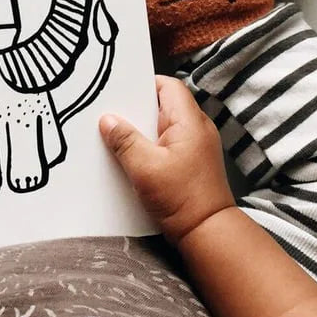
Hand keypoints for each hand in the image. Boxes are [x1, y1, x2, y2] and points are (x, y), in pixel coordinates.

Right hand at [99, 76, 234, 243]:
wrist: (209, 233)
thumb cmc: (182, 200)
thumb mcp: (145, 168)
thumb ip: (125, 141)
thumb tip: (108, 120)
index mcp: (189, 121)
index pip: (169, 86)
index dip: (145, 84)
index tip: (121, 90)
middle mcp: (197, 128)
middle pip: (164, 105)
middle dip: (138, 110)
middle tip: (113, 115)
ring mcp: (197, 145)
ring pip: (164, 126)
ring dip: (143, 131)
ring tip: (119, 137)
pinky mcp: (192, 162)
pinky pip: (168, 143)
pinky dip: (151, 146)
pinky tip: (134, 158)